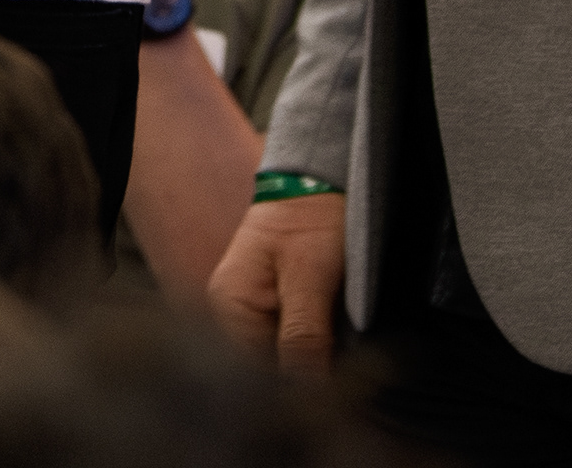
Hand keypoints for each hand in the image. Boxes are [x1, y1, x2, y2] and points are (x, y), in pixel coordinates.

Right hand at [209, 191, 344, 368]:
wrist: (322, 182)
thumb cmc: (311, 219)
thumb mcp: (310, 277)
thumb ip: (303, 334)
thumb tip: (305, 388)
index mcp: (229, 304)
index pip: (257, 369)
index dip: (295, 382)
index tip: (332, 381)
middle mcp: (234, 311)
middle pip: (268, 365)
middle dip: (304, 371)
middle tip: (342, 362)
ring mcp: (254, 309)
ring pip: (284, 356)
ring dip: (312, 359)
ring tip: (340, 345)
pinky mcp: (276, 305)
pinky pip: (293, 340)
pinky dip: (316, 344)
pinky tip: (334, 337)